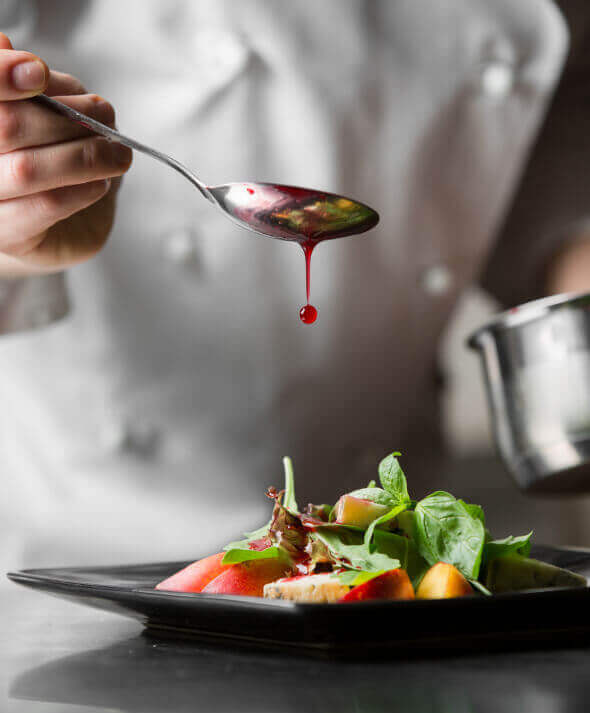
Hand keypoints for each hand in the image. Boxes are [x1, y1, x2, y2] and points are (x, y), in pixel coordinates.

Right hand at [0, 33, 131, 276]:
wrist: (50, 228)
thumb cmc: (41, 159)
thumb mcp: (38, 110)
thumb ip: (23, 84)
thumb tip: (4, 43)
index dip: (2, 74)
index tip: (39, 72)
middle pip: (8, 126)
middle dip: (66, 117)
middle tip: (106, 113)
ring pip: (28, 170)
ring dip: (85, 156)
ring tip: (117, 155)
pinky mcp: (9, 237)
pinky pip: (46, 207)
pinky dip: (82, 190)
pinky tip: (101, 184)